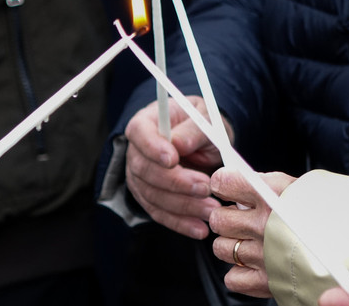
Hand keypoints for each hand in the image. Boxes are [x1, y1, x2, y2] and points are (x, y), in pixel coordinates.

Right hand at [125, 96, 228, 238]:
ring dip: (183, 206)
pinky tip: (199, 228)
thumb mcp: (206, 119)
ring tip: (211, 210)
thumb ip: (194, 130)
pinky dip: (180, 223)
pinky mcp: (148, 197)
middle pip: (145, 169)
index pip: (139, 133)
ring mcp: (139, 177)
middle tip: (206, 187)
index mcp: (147, 122)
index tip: (173, 159)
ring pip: (152, 195)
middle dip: (176, 182)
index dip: (152, 147)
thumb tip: (179, 144)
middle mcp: (137, 150)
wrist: (203, 142)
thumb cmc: (202, 126)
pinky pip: (159, 213)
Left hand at [208, 168, 295, 296]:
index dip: (223, 185)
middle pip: (218, 219)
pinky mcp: (268, 282)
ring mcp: (264, 255)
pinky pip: (233, 278)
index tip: (227, 188)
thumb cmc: (340, 214)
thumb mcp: (305, 187)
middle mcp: (265, 225)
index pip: (223, 183)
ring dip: (233, 245)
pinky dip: (240, 273)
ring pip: (222, 248)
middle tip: (242, 218)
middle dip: (227, 217)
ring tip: (253, 242)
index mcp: (273, 195)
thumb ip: (270, 184)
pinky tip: (258, 263)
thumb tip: (242, 179)